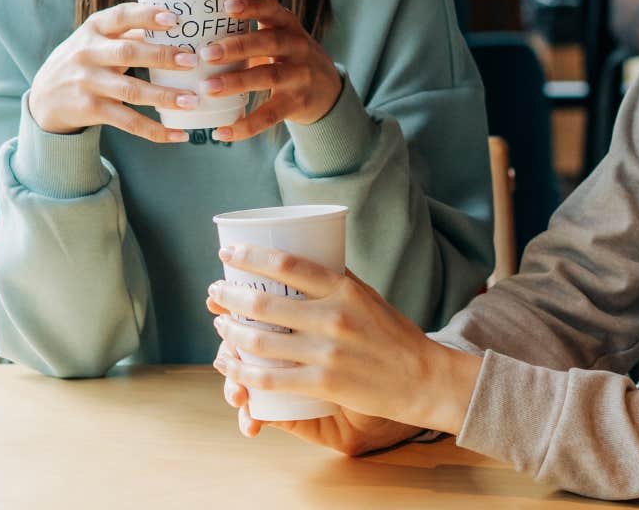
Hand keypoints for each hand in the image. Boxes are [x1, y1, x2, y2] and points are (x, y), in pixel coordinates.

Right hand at [25, 2, 200, 142]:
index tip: (175, 19)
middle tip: (193, 61)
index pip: (121, 16)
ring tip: (192, 101)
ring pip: (131, 91)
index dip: (147, 16)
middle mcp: (88, 53)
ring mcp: (88, 83)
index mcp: (93, 29)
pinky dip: (154, 130)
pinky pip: (127, 122)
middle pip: (128, 53)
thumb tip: (175, 23)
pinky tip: (177, 134)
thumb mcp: (96, 39)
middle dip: (162, 57)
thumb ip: (128, 31)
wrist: (44, 98)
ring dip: (164, 97)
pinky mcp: (91, 109)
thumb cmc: (84, 60)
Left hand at [196, 0, 343, 141]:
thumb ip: (249, 31)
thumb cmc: (288, 58)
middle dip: (236, 46)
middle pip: (268, 42)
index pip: (272, 9)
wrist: (328, 90)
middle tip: (206, 53)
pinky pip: (270, 115)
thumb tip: (194, 27)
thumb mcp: (279, 38)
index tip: (226, 5)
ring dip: (236, 81)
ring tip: (207, 88)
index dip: (252, 5)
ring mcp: (299, 76)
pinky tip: (222, 131)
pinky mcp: (297, 103)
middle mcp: (297, 47)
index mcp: (288, 26)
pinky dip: (245, 125)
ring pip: (268, 76)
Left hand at [205, 244, 479, 437]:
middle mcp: (333, 317)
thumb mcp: (367, 296)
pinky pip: (270, 379)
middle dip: (229, 295)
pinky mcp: (324, 383)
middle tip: (215, 292)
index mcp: (343, 289)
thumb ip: (334, 281)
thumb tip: (298, 261)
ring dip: (230, 332)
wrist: (423, 378)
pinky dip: (242, 372)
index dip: (249, 257)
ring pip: (260, 341)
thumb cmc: (393, 334)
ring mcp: (327, 352)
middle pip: (264, 303)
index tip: (227, 254)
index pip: (287, 265)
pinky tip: (229, 366)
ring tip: (219, 325)